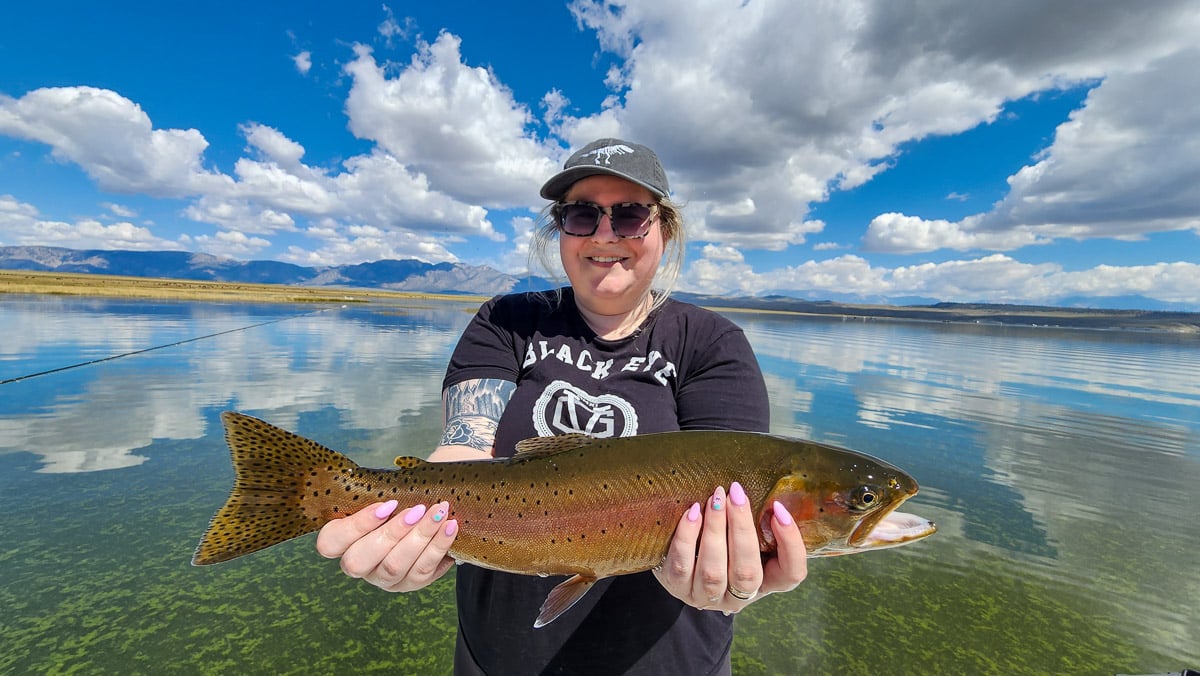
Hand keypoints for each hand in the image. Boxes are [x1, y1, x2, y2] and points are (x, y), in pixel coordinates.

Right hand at [315, 500, 458, 591]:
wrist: (426, 515)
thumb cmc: (399, 503)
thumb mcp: (384, 496)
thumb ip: (380, 492)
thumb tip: (399, 472)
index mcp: (343, 542)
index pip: (330, 543)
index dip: (356, 525)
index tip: (387, 504)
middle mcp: (359, 566)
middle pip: (360, 560)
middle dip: (392, 532)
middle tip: (417, 509)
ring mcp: (383, 579)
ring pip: (394, 565)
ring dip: (420, 536)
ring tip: (439, 512)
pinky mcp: (409, 584)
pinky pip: (423, 569)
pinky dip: (439, 545)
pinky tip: (450, 526)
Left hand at [652, 483, 806, 612]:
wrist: (680, 567)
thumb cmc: (722, 546)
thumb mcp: (745, 540)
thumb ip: (757, 525)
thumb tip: (755, 492)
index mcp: (765, 583)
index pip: (791, 574)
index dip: (790, 544)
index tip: (778, 508)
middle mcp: (738, 596)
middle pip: (747, 572)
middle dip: (741, 529)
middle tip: (736, 495)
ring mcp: (706, 597)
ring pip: (713, 571)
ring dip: (715, 530)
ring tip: (715, 499)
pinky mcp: (678, 589)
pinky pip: (682, 565)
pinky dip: (687, 537)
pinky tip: (693, 513)